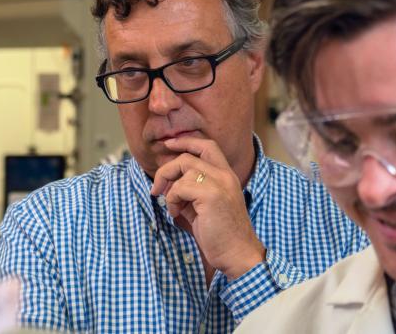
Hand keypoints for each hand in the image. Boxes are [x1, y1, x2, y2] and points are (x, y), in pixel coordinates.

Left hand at [150, 136, 264, 279]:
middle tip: (157, 187)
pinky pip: (180, 187)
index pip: (207, 146)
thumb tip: (167, 185)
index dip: (186, 142)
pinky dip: (173, 199)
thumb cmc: (220, 235)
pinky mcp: (211, 195)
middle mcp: (225, 175)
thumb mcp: (203, 207)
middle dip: (167, 169)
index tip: (168, 145)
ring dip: (170, 189)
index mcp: (227, 176)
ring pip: (183, 169)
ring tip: (173, 207)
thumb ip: (190, 192)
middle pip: (189, 156)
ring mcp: (220, 183)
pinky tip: (177, 214)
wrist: (237, 254)